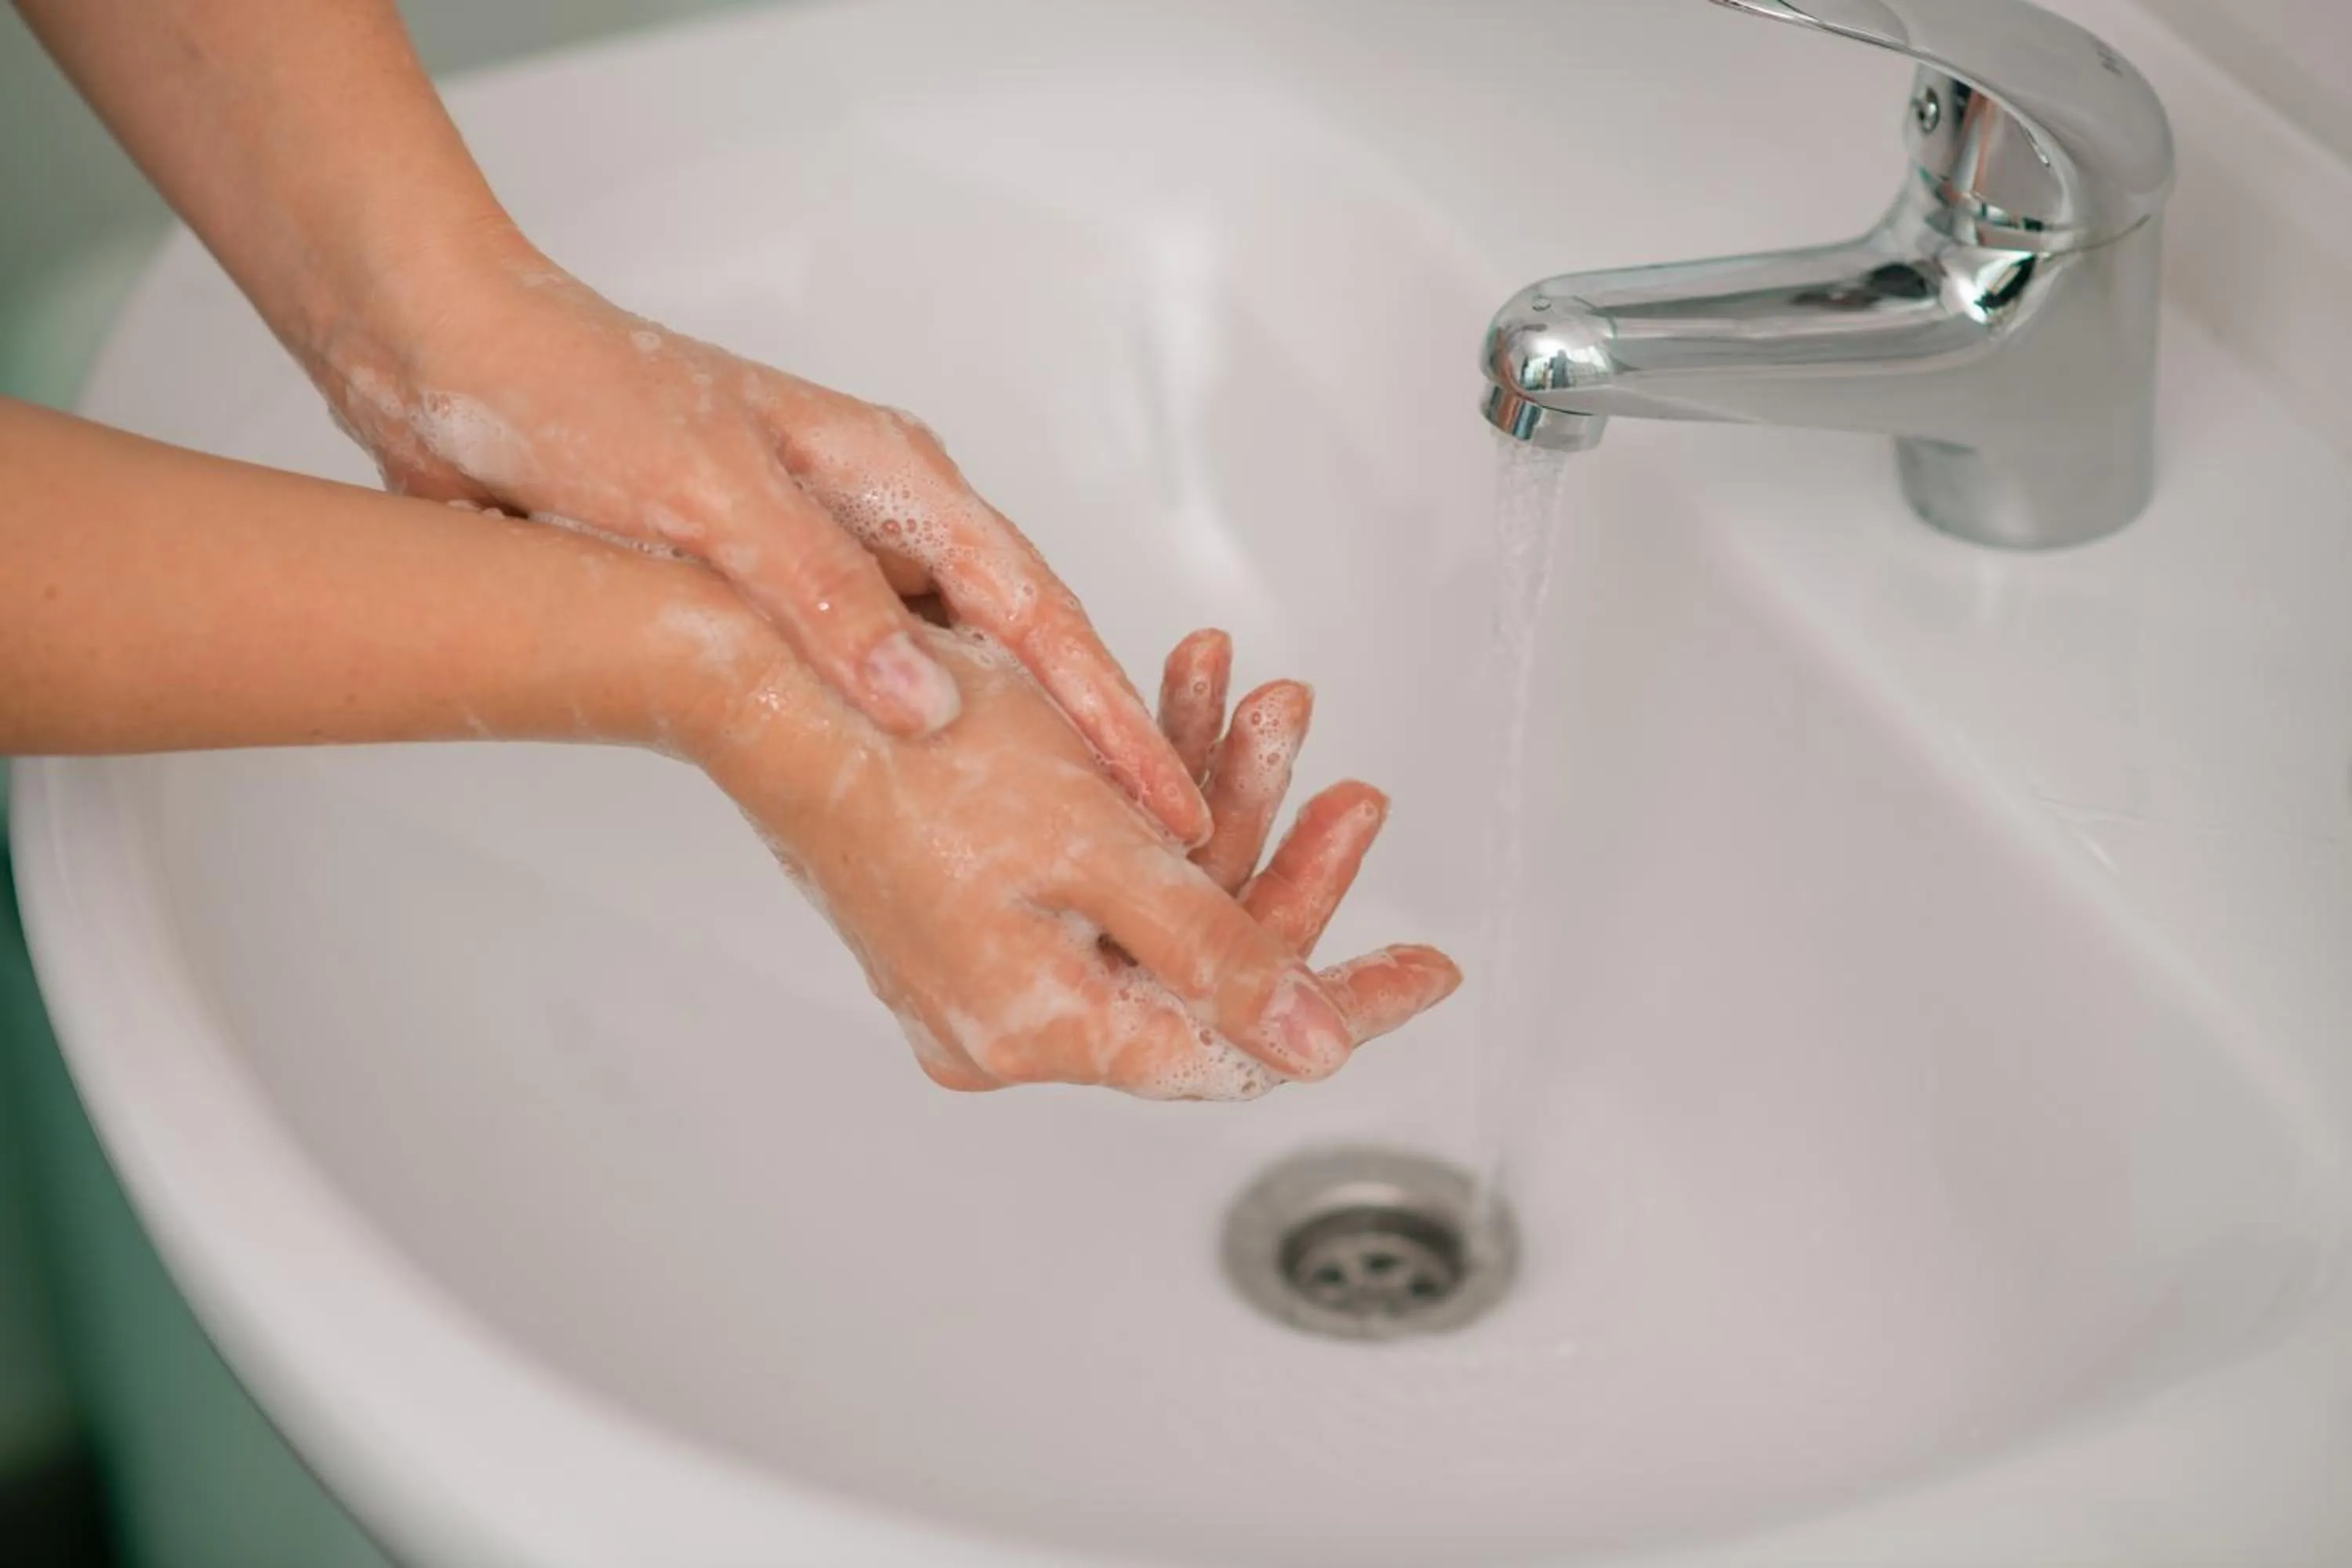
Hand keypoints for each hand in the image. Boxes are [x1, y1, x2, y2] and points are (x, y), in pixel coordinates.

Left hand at [303, 243, 1212, 843]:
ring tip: (1051, 853)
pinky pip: (850, 686)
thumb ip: (826, 601)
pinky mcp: (757, 596)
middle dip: (1080, 747)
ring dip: (990, 755)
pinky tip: (906, 810)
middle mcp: (876, 519)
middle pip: (1012, 649)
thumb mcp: (712, 500)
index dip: (1110, 716)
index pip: (1037, 613)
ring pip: (935, 674)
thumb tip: (935, 711)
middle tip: (1145, 854)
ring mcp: (821, 558)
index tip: (1170, 803)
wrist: (444, 361)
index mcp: (895, 475)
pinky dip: (890, 748)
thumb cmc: (578, 399)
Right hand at [695, 621, 1458, 1098]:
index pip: (1234, 1045)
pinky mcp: (965, 916)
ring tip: (1264, 707)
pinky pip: (1090, 877)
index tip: (1431, 968)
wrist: (771, 684)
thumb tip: (1313, 1050)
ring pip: (1145, 904)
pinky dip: (1141, 801)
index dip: (1344, 1002)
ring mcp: (981, 973)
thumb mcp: (1103, 846)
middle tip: (1349, 789)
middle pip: (1194, 967)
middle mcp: (1006, 1024)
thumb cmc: (917, 749)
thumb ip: (1219, 953)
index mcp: (1041, 1029)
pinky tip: (1187, 714)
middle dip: (1279, 859)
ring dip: (1214, 801)